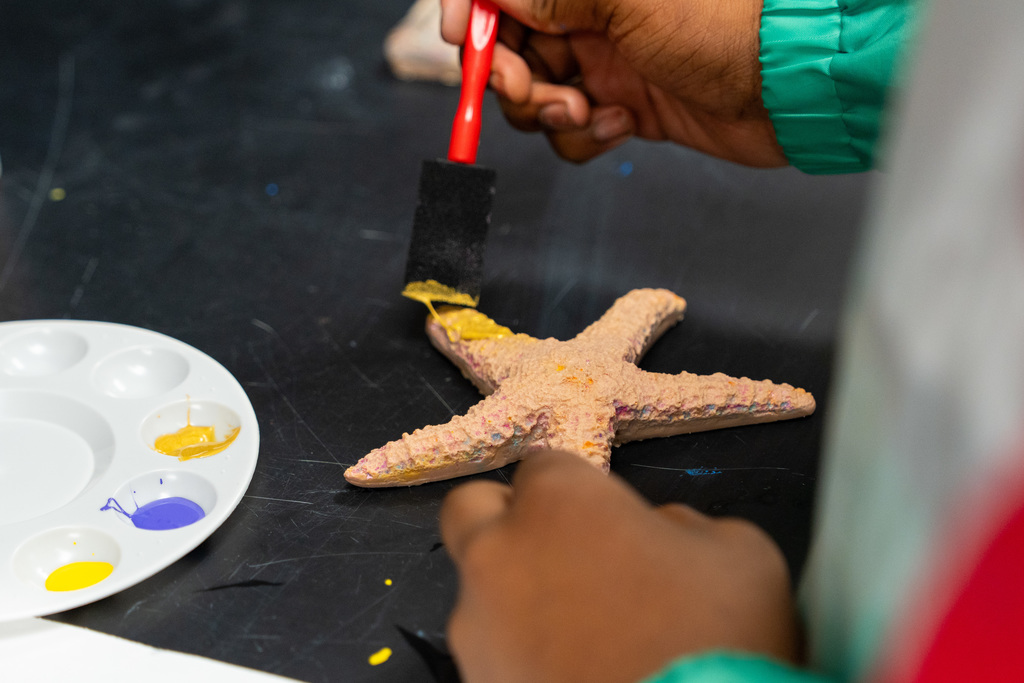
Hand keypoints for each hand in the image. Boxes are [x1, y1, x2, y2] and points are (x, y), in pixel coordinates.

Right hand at [439, 0, 786, 164]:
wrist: (791, 85)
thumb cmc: (725, 21)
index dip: (474, 8)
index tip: (461, 38)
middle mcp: (592, 10)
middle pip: (510, 40)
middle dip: (508, 70)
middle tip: (529, 86)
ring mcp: (606, 58)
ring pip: (536, 89)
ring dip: (545, 108)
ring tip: (584, 108)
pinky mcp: (624, 104)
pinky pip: (572, 127)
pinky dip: (583, 135)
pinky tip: (619, 124)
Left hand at [440, 451, 800, 682]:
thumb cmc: (718, 639)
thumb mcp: (738, 555)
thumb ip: (681, 525)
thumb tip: (655, 534)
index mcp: (559, 502)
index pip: (544, 463)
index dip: (578, 488)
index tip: (606, 516)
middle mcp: (500, 552)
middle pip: (472, 509)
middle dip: (509, 518)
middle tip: (563, 550)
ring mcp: (476, 626)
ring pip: (479, 587)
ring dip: (515, 593)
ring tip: (579, 636)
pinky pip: (492, 650)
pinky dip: (520, 653)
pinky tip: (572, 674)